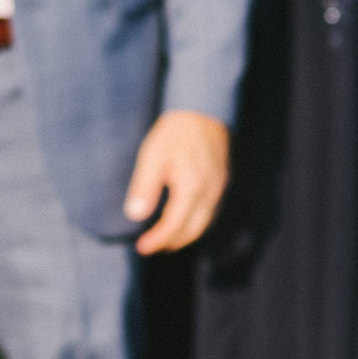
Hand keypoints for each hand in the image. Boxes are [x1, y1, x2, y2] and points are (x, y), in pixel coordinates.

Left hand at [124, 110, 228, 253]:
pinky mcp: (222, 182)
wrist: (202, 110)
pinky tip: (182, 220)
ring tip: (164, 239)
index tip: (141, 248)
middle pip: (192, 231)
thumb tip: (135, 215)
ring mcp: (219, 188)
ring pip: (204, 224)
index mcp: (192, 187)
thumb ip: (145, 187)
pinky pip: (210, 212)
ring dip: (184, 235)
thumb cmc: (174, 133)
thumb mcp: (152, 157)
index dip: (157, 240)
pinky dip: (195, 223)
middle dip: (171, 242)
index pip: (174, 226)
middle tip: (150, 246)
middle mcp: (210, 192)